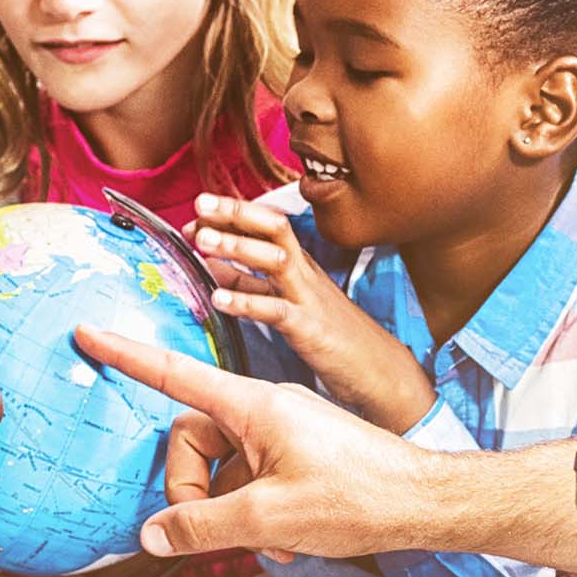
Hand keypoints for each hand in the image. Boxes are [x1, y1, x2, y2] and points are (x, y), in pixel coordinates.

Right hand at [72, 325, 439, 563]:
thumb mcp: (267, 520)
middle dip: (194, 493)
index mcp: (253, 405)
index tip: (88, 331)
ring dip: (232, 512)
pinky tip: (284, 544)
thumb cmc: (358, 499)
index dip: (126, 355)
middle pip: (192, 440)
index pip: (174, 374)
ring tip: (270, 546)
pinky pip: (253, 478)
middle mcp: (264, 409)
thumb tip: (152, 535)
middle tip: (221, 532)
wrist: (425, 504)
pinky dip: (256, 513)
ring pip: (223, 468)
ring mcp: (282, 431)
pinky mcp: (298, 454)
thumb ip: (200, 526)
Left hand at [190, 193, 436, 432]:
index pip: (267, 226)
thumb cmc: (331, 336)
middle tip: (199, 206)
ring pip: (275, 261)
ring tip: (202, 242)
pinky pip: (277, 310)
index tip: (198, 211)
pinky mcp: (309, 328)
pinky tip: (219, 299)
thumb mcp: (286, 301)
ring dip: (238, 248)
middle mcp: (304, 274)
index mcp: (300, 265)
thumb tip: (212, 264)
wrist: (378, 370)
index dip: (233, 215)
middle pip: (274, 229)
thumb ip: (250, 283)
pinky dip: (247, 302)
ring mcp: (309, 298)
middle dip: (236, 214)